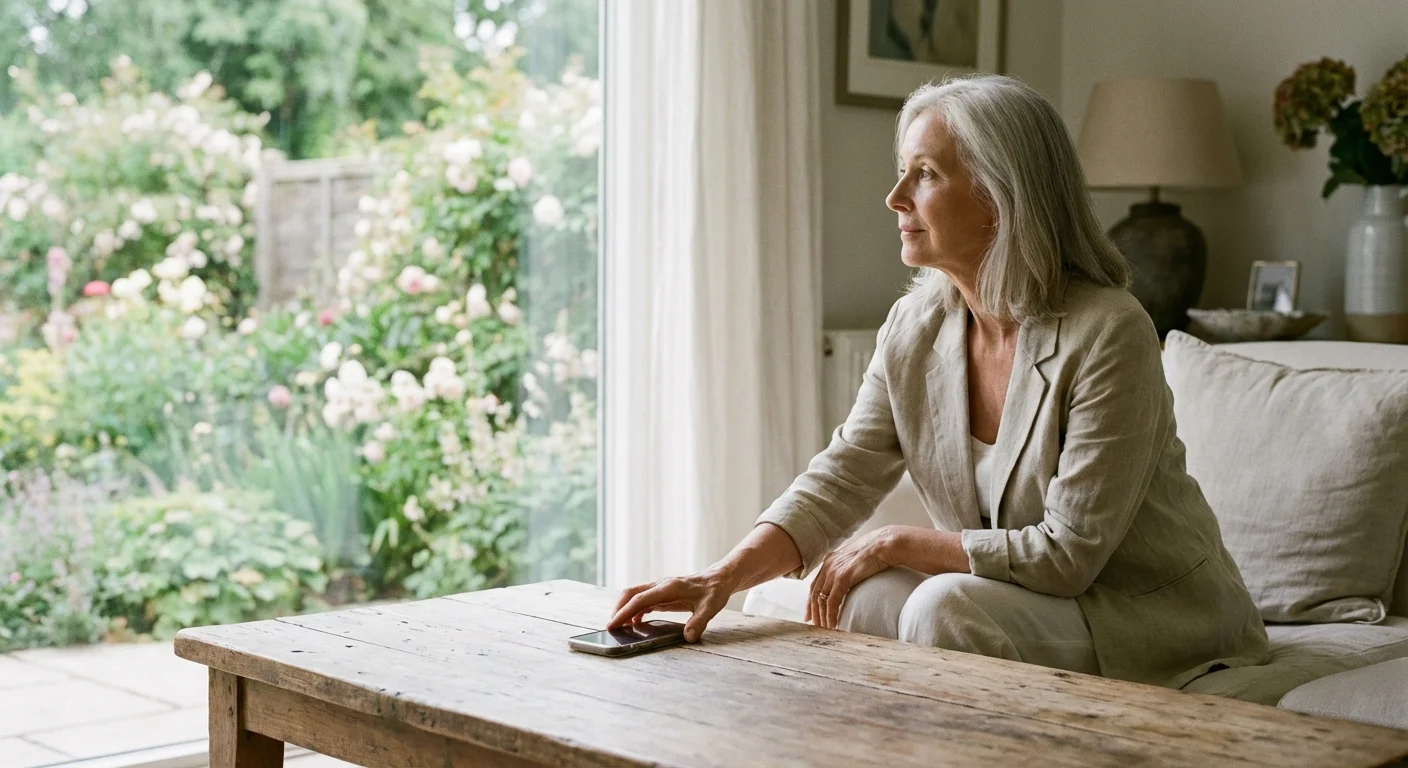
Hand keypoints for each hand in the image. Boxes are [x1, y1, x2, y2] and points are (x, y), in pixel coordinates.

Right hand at [607, 570, 736, 642]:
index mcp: (669, 587)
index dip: (625, 612)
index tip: (613, 624)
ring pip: (634, 595)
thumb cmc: (714, 591)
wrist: (718, 579)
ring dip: (625, 609)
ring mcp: (660, 588)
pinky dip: (635, 610)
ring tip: (620, 627)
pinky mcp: (662, 593)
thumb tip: (688, 637)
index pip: (640, 599)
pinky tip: (636, 623)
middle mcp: (661, 585)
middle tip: (611, 627)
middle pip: (631, 593)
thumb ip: (699, 622)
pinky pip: (643, 600)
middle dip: (618, 609)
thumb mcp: (711, 607)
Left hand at [807, 526, 898, 629]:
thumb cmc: (875, 552)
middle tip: (815, 626)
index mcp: (830, 560)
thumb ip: (848, 569)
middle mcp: (828, 565)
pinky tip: (833, 625)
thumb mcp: (855, 560)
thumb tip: (849, 579)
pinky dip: (831, 615)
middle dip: (814, 612)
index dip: (811, 601)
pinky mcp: (842, 578)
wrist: (884, 545)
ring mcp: (833, 572)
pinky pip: (832, 602)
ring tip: (824, 630)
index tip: (809, 615)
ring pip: (821, 600)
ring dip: (822, 617)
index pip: (815, 585)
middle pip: (814, 593)